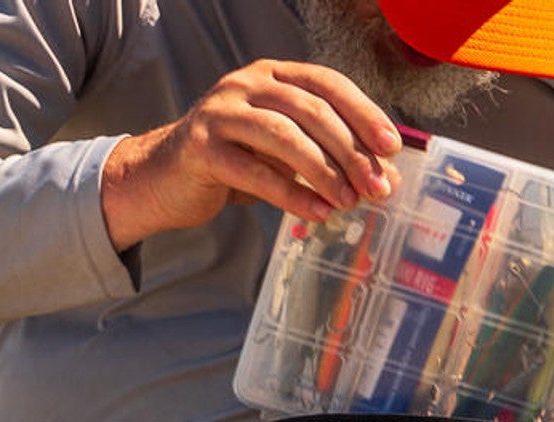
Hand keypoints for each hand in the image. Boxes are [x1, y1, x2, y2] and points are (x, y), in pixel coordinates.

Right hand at [101, 60, 402, 251]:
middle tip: (376, 186)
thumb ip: (327, 161)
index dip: (363, 113)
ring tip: (349, 203)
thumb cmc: (230, 165)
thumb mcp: (283, 158)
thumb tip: (384, 181)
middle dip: (350, 150)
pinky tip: (317, 214)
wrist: (162, 180)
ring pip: (284, 137)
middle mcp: (246, 83)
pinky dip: (291, 195)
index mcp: (271, 75)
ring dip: (323, 172)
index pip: (327, 83)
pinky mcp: (203, 148)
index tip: (391, 148)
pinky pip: (255, 172)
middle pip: (310, 110)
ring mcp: (221, 112)